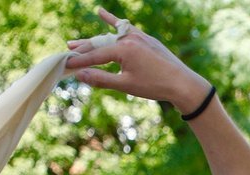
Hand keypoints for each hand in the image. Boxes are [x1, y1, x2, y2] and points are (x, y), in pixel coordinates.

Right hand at [65, 8, 210, 113]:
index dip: (80, 62)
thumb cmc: (156, 86)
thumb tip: (80, 75)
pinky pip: (126, 28)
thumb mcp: (126, 85)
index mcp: (124, 50)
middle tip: (68, 52)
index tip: (66, 65)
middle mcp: (130, 39)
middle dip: (83, 49)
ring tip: (77, 43)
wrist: (184, 84)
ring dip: (94, 41)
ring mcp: (139, 36)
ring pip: (111, 38)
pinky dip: (113, 22)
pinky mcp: (146, 39)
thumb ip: (101, 79)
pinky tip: (100, 13)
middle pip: (100, 44)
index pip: (95, 56)